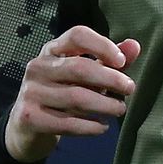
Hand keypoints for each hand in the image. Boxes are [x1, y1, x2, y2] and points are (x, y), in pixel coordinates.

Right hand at [5, 26, 141, 162]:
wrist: (27, 126)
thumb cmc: (63, 93)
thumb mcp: (85, 75)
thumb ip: (108, 61)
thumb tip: (135, 46)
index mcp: (53, 50)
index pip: (77, 35)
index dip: (102, 45)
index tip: (122, 62)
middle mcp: (38, 67)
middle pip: (79, 67)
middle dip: (110, 79)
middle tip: (129, 89)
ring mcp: (31, 92)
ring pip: (76, 97)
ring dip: (104, 105)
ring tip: (119, 110)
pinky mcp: (29, 117)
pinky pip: (67, 123)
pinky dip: (90, 126)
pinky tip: (102, 127)